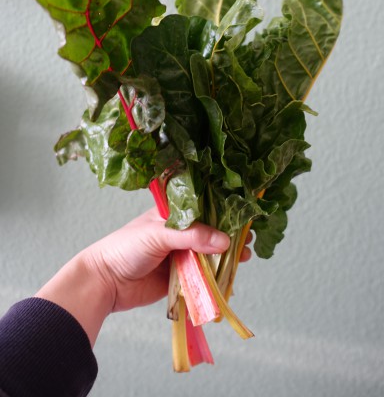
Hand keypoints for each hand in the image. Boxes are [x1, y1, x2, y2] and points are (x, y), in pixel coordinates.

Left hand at [35, 207, 241, 345]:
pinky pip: (202, 277)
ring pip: (209, 255)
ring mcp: (180, 256)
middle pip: (210, 233)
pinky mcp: (180, 278)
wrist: (104, 283)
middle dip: (229, 237)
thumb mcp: (158, 235)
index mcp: (173, 215)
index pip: (203, 209)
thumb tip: (223, 241)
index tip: (242, 217)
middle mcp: (179, 234)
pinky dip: (216, 278)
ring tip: (243, 258)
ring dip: (226, 258)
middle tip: (247, 241)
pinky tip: (229, 278)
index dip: (223, 212)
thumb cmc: (124, 248)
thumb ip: (190, 236)